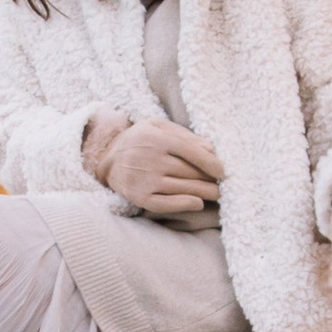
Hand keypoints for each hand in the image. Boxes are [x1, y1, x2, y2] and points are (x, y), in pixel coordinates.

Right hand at [100, 119, 227, 216]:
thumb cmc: (139, 140)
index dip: (211, 163)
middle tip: (223, 184)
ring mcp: (146, 180)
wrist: (108, 159)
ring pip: (183, 188)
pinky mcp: (140, 197)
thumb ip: (184, 135)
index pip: (192, 152)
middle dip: (210, 179)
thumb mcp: (157, 126)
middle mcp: (152, 159)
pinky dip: (184, 204)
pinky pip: (166, 204)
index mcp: (158, 139)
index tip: (223, 171)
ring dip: (204, 193)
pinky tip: (198, 203)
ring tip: (217, 194)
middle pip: (190, 172)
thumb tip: (211, 149)